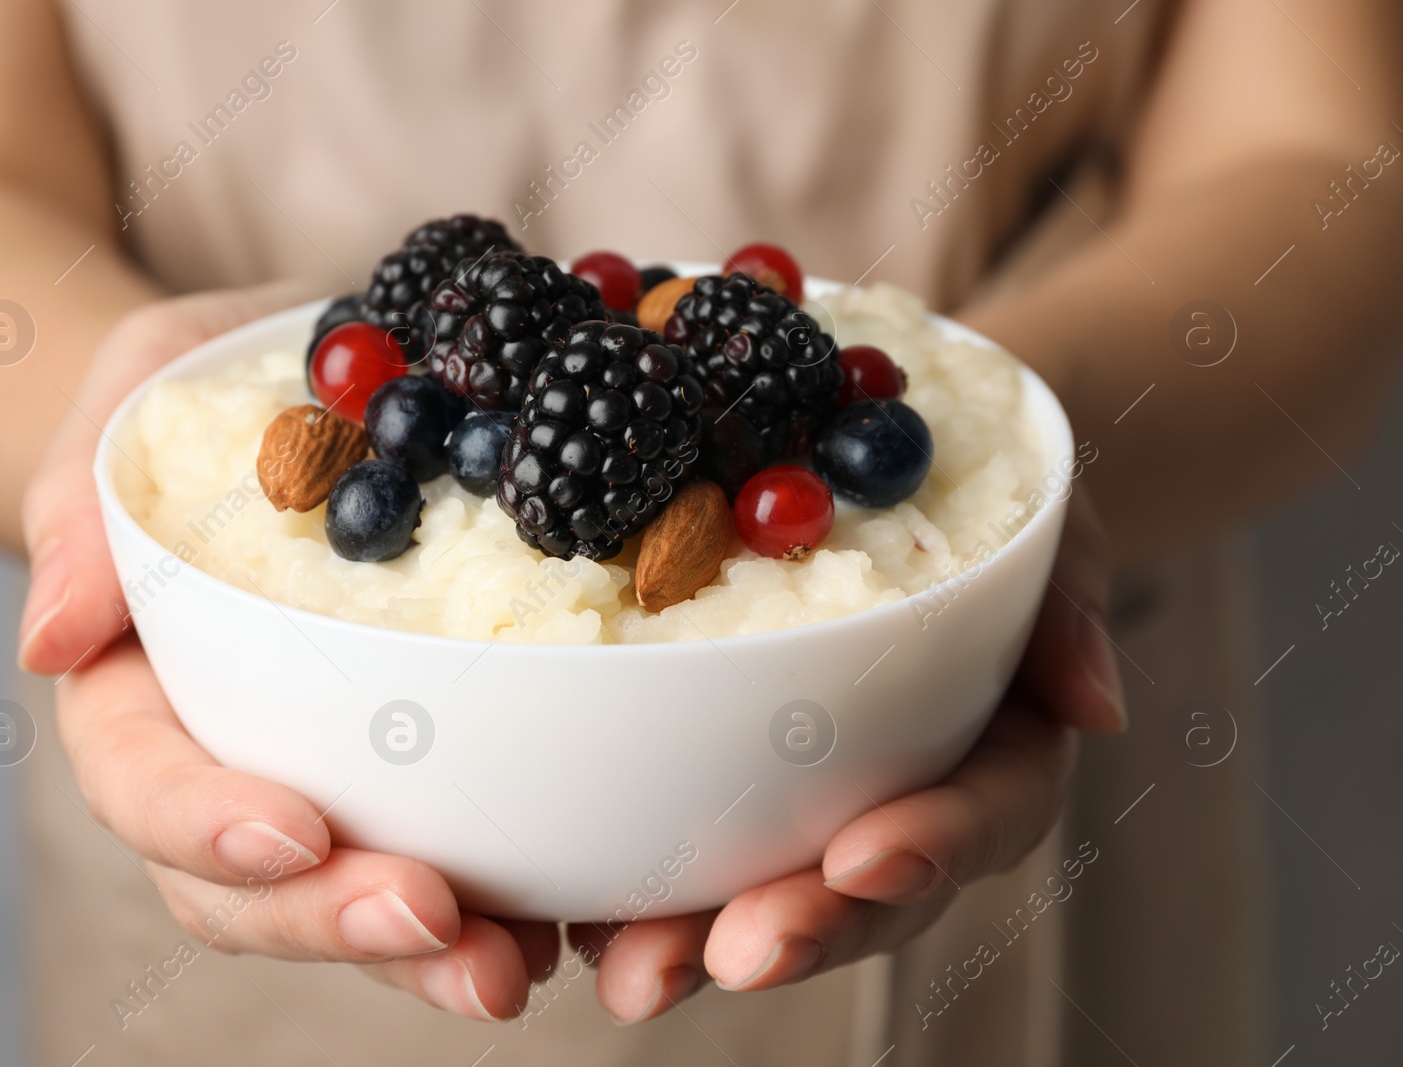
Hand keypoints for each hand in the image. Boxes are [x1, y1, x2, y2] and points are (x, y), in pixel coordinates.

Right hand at [20, 285, 556, 1020]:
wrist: (301, 381)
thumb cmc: (197, 388)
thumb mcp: (132, 392)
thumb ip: (84, 505)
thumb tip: (46, 640)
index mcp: (142, 686)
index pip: (146, 782)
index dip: (207, 826)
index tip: (294, 835)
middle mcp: (231, 755)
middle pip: (254, 884)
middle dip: (333, 918)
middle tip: (434, 920)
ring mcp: (327, 774)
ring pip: (354, 899)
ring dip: (429, 951)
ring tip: (513, 967)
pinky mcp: (420, 768)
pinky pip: (459, 851)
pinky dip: (516, 898)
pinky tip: (576, 919)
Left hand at [572, 489, 1123, 1023]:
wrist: (890, 468)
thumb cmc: (980, 493)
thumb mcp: (1046, 517)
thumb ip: (1069, 595)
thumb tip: (1094, 704)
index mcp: (996, 742)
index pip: (985, 811)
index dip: (931, 843)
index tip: (864, 856)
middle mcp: (906, 792)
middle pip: (869, 890)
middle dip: (807, 929)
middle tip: (737, 955)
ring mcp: (818, 801)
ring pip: (771, 893)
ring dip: (702, 940)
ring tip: (631, 971)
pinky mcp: (735, 788)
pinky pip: (693, 852)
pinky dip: (637, 891)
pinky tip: (578, 917)